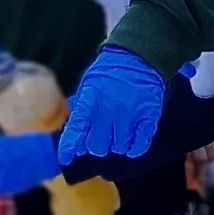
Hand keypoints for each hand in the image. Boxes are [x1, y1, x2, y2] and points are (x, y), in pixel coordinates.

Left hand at [53, 46, 167, 163]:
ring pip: (118, 148)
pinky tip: (130, 140)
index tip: (65, 157)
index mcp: (91, 99)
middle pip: (98, 145)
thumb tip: (74, 138)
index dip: (69, 145)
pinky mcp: (148, 118)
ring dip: (116, 144)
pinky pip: (139, 145)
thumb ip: (81, 110)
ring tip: (117, 132)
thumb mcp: (88, 86)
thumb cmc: (109, 74)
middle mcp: (110, 108)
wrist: (138, 57)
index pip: (77, 128)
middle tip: (100, 136)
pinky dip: (133, 148)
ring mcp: (130, 114)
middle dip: (96, 144)